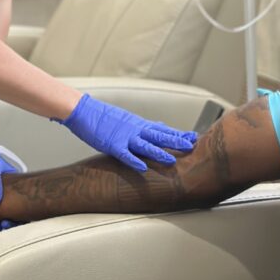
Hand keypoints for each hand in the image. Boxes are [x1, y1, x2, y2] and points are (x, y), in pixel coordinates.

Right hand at [56, 94, 196, 170]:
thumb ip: (144, 126)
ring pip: (145, 145)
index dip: (178, 134)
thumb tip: (160, 126)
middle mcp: (135, 129)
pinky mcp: (112, 144)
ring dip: (159, 153)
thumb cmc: (105, 117)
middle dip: (176, 141)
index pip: (163, 129)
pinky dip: (134, 160)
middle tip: (192, 146)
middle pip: (159, 136)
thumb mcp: (129, 120)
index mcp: (139, 125)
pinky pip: (125, 154)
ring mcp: (124, 137)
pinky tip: (143, 168)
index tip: (194, 137)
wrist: (85, 111)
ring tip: (172, 160)